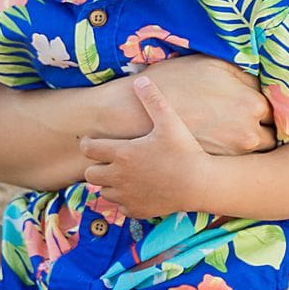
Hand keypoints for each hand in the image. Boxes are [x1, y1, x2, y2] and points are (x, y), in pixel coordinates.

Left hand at [81, 76, 211, 217]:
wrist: (200, 184)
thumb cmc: (185, 151)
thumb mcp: (169, 121)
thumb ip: (153, 99)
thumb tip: (140, 79)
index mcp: (122, 154)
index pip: (89, 150)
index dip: (88, 144)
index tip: (95, 141)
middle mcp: (118, 177)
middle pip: (90, 174)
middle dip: (96, 166)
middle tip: (110, 160)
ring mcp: (127, 196)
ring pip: (103, 192)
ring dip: (109, 184)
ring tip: (123, 175)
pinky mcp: (137, 210)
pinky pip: (120, 206)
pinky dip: (124, 199)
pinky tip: (137, 190)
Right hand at [143, 56, 275, 156]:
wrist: (135, 116)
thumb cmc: (172, 83)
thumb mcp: (211, 64)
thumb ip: (242, 73)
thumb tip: (261, 78)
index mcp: (251, 103)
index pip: (278, 107)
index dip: (269, 104)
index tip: (264, 103)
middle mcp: (249, 133)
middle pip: (273, 133)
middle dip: (266, 127)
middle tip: (255, 121)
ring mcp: (234, 155)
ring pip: (258, 153)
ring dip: (254, 145)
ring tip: (240, 136)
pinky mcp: (217, 169)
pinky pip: (240, 166)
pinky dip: (236, 157)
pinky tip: (224, 147)